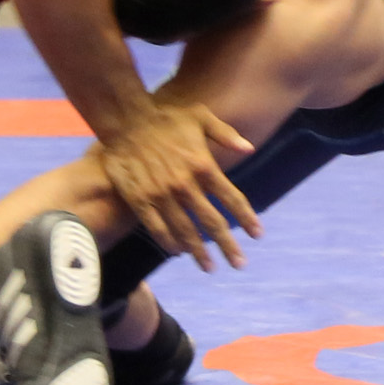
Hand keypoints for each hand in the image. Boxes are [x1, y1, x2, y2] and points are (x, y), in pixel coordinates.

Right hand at [100, 99, 257, 268]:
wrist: (126, 121)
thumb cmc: (166, 118)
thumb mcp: (201, 117)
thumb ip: (226, 135)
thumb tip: (249, 149)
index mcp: (204, 166)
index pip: (232, 199)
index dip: (247, 218)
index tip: (258, 235)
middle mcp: (186, 185)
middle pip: (212, 223)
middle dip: (228, 246)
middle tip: (239, 264)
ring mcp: (162, 196)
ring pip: (185, 232)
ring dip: (199, 252)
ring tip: (209, 267)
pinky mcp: (140, 201)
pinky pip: (157, 228)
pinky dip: (169, 242)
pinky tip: (178, 251)